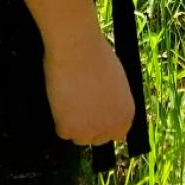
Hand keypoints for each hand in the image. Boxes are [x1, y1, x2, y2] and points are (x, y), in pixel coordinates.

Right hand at [43, 32, 133, 146]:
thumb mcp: (115, 80)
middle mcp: (111, 127)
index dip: (103, 122)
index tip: (93, 112)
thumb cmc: (95, 53)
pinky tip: (60, 97)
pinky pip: (61, 130)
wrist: (77, 47)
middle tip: (77, 104)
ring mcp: (90, 131)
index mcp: (125, 114)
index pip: (116, 133)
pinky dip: (58, 117)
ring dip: (72, 122)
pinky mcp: (69, 130)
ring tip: (68, 96)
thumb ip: (112, 99)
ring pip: (78, 137)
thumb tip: (102, 104)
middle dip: (87, 124)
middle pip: (97, 138)